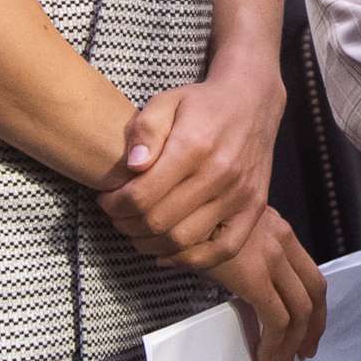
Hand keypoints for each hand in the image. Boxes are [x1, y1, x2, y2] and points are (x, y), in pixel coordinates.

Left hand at [97, 62, 284, 270]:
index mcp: (194, 146)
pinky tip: (169, 252)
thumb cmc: (202, 104)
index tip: (106, 199)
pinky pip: (222, 250)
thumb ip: (145, 130)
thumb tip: (133, 166)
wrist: (253, 102)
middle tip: (117, 216)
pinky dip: (191, 260)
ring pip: (185, 240)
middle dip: (127, 225)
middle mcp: (220, 174)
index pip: (142, 195)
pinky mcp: (254, 208)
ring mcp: (240, 195)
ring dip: (151, 244)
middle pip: (159, 222)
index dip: (114, 205)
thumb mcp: (166, 101)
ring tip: (137, 230)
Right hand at [204, 206, 327, 360]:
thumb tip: (236, 278)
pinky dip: (275, 342)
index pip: (311, 274)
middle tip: (304, 351)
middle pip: (315, 292)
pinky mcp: (254, 276)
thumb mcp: (227, 230)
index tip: (308, 327)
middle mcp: (282, 242)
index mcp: (279, 230)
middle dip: (313, 327)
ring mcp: (271, 258)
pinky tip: (265, 356)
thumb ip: (240, 251)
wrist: (176, 207)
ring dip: (294, 342)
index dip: (314, 306)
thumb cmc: (192, 219)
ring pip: (300, 310)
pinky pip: (276, 318)